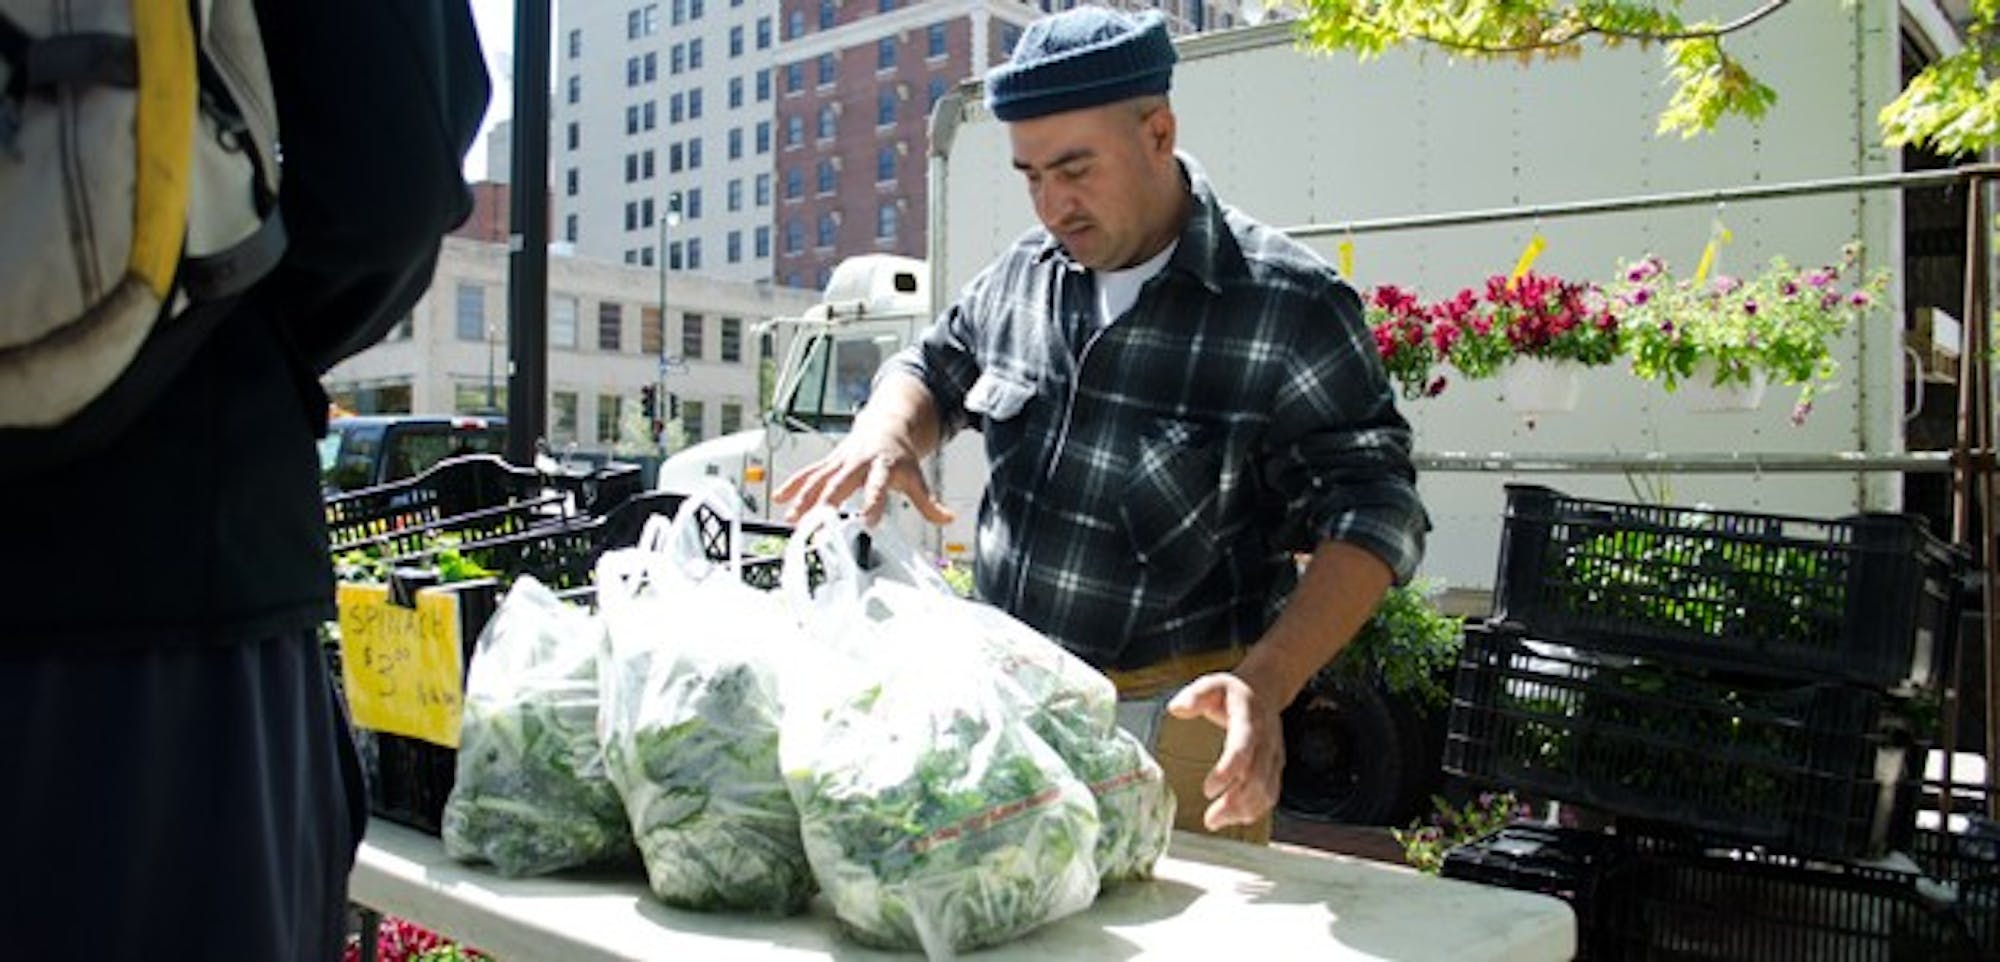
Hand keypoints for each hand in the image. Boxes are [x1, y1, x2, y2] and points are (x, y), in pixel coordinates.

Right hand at [772, 425, 954, 527]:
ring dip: (803, 499)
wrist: (886, 425)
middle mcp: (858, 462)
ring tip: (791, 519)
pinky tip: (779, 499)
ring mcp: (840, 461)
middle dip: (826, 503)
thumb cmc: (899, 455)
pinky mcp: (829, 462)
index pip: (878, 486)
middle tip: (816, 524)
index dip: (874, 502)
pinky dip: (793, 485)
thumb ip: (929, 503)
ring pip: (818, 479)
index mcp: (883, 466)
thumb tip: (948, 519)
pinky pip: (808, 473)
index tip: (868, 522)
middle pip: (841, 483)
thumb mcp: (917, 477)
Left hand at [1166, 672, 1284, 830]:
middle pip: (1256, 778)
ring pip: (1266, 790)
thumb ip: (1194, 696)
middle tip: (1210, 819)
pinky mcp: (1275, 767)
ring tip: (1217, 822)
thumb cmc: (1233, 692)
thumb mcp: (1211, 684)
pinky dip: (1255, 810)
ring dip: (1243, 811)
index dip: (1228, 771)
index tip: (1208, 789)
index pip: (1242, 748)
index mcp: (1249, 719)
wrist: (1265, 690)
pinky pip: (1271, 793)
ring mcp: (1274, 755)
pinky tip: (1235, 818)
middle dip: (1234, 802)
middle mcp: (1266, 740)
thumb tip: (1176, 708)